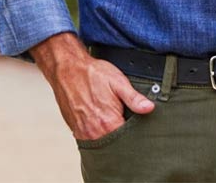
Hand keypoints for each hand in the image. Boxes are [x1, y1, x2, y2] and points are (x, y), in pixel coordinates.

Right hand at [31, 33, 155, 140]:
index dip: (136, 137)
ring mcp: (83, 133)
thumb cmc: (91, 74)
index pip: (128, 141)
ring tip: (115, 124)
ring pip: (103, 145)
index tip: (140, 130)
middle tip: (127, 125)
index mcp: (108, 123)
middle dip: (124, 140)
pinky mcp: (76, 131)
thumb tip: (149, 108)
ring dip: (110, 138)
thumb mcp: (118, 82)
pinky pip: (91, 141)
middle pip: (115, 146)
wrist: (67, 69)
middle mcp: (94, 132)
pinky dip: (99, 136)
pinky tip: (103, 125)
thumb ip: (134, 98)